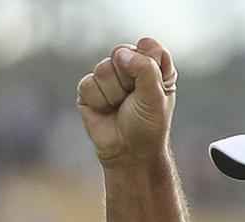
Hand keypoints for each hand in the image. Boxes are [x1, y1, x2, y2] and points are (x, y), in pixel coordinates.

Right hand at [77, 38, 177, 165]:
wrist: (129, 152)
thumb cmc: (148, 126)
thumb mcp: (156, 97)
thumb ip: (145, 69)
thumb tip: (121, 53)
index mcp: (154, 67)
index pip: (148, 46)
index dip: (147, 62)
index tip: (152, 85)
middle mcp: (131, 68)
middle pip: (122, 52)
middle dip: (128, 79)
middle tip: (134, 99)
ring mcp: (108, 78)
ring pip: (103, 68)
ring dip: (114, 93)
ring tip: (120, 107)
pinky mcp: (89, 90)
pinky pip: (88, 84)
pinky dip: (99, 101)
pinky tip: (106, 111)